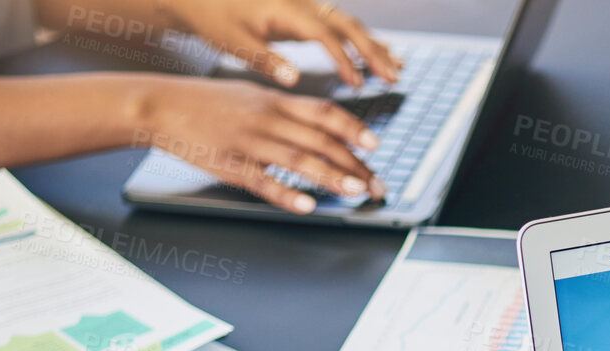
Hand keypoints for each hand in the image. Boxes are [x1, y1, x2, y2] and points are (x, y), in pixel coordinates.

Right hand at [142, 76, 384, 209]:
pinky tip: (308, 206)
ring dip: (331, 177)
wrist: (160, 105)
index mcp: (274, 100)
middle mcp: (266, 117)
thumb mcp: (250, 96)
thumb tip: (318, 125)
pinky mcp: (229, 164)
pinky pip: (263, 181)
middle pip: (320, 140)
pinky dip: (287, 194)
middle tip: (375, 185)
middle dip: (354, 164)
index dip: (353, 129)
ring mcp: (248, 141)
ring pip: (298, 159)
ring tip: (355, 192)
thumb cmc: (206, 103)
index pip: (325, 112)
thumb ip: (284, 110)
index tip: (375, 146)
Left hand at [167, 0, 400, 88]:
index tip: (358, 84)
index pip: (325, 34)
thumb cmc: (213, 17)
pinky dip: (360, 42)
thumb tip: (293, 80)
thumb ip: (264, 60)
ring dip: (373, 46)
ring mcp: (305, 5)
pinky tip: (376, 57)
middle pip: (347, 24)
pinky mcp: (303, 13)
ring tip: (396, 70)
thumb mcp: (232, 41)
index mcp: (285, 9)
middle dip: (373, 50)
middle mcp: (300, 3)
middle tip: (394, 76)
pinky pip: (339, 25)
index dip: (344, 59)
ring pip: (348, 23)